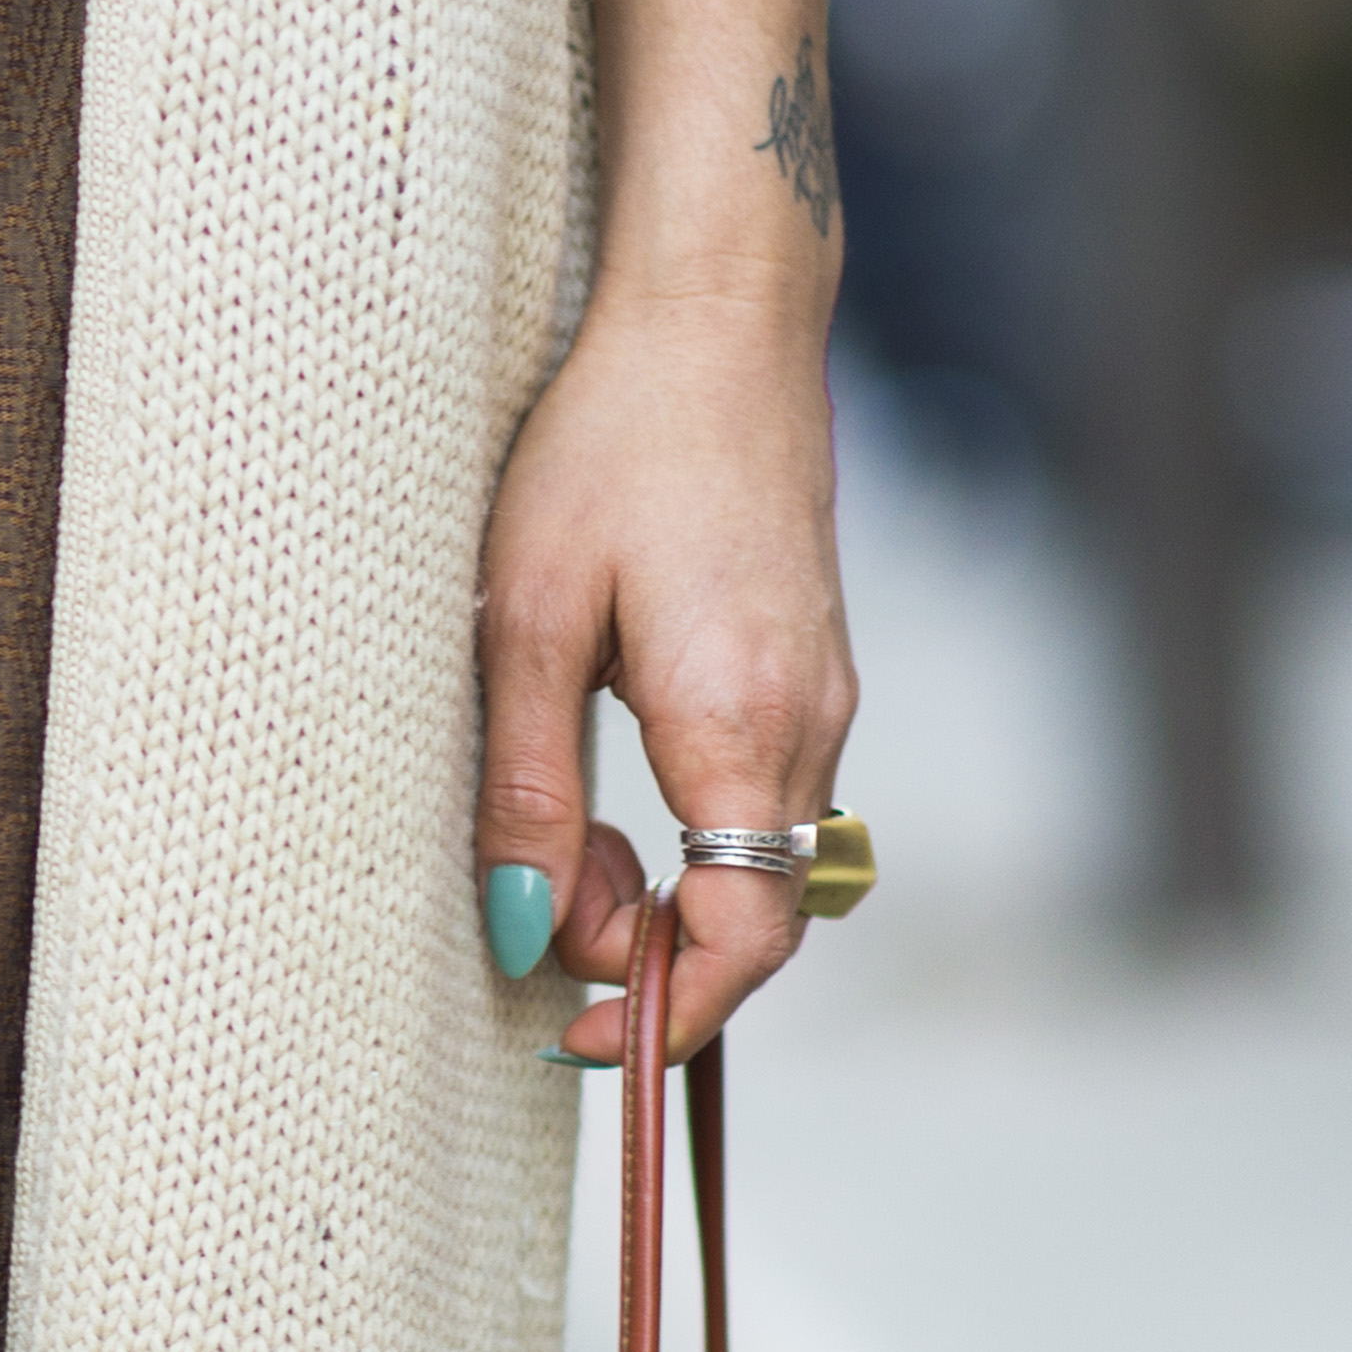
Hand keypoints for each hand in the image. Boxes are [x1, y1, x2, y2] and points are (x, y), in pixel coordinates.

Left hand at [473, 0, 859, 1066]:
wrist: (716, 317)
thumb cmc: (608, 446)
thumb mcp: (525, 622)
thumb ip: (529, 790)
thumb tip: (529, 935)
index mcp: (742, 726)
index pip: (745, 941)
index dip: (667, 1013)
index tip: (579, 1034)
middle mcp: (811, 727)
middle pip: (756, 917)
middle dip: (648, 952)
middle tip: (541, 907)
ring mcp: (826, 698)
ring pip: (761, 863)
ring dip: (667, 889)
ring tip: (565, 837)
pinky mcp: (814, 669)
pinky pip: (764, 803)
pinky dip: (694, 833)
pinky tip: (614, 779)